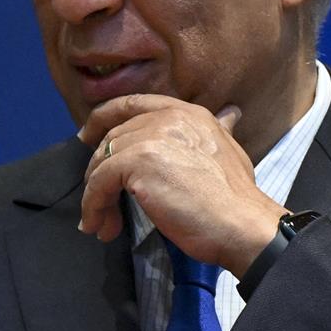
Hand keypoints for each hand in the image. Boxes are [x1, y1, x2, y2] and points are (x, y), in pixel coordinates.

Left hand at [76, 95, 283, 275]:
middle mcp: (168, 117)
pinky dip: (93, 206)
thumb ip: (218, 130)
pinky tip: (100, 226)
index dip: (104, 117)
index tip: (88, 137)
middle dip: (100, 170)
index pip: (134, 104)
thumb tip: (230, 114)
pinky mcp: (137, 162)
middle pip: (113, 137)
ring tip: (101, 222)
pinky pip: (99, 183)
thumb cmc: (236, 198)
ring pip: (103, 162)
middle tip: (98, 200)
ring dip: (96, 195)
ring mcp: (151, 137)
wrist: (241, 223)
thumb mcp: (229, 150)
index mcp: (188, 113)